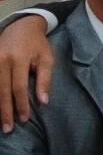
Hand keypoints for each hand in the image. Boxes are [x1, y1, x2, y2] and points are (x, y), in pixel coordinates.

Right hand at [0, 15, 53, 132]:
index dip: (21, 104)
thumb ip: (45, 80)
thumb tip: (44, 102)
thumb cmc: (38, 45)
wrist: (21, 26)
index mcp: (19, 59)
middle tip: (8, 128)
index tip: (24, 119)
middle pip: (2, 90)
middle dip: (5, 111)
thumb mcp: (47, 59)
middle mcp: (1, 60)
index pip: (19, 87)